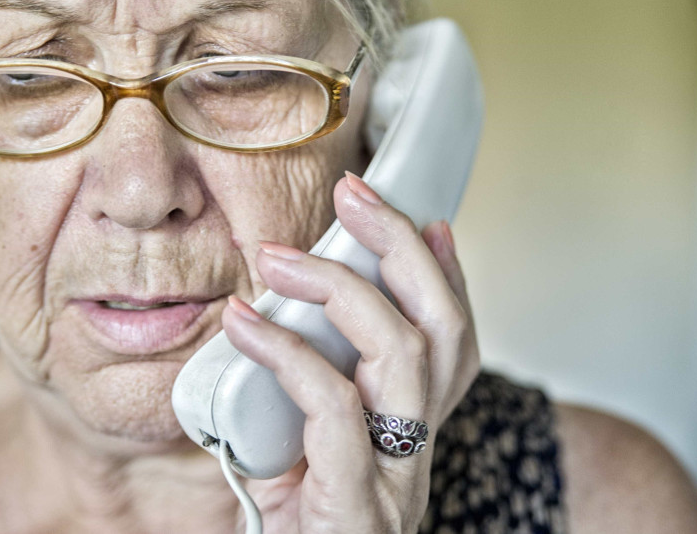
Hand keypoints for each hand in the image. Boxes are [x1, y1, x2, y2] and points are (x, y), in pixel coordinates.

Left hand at [220, 171, 480, 532]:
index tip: (427, 220)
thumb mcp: (303, 465)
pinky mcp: (354, 507)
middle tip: (357, 195)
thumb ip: (301, 405)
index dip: (449, 279)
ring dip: (342, 289)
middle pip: (443, 334)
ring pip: (404, 358)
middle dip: (403, 251)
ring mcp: (394, 481)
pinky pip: (333, 409)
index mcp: (410, 439)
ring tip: (279, 254)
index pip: (453, 346)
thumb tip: (262, 327)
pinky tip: (243, 324)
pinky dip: (288, 353)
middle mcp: (418, 455)